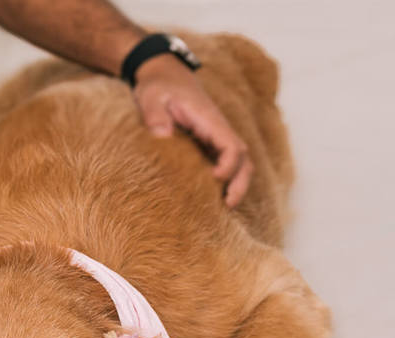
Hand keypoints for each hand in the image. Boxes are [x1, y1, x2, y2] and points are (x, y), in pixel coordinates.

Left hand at [132, 54, 252, 207]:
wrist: (163, 74)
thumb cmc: (158, 86)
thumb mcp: (151, 97)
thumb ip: (155, 115)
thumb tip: (162, 136)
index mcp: (209, 118)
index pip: (231, 144)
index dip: (228, 164)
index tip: (214, 178)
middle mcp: (217, 128)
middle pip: (243, 157)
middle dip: (240, 181)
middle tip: (228, 204)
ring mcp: (214, 135)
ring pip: (238, 161)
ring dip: (236, 182)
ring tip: (224, 206)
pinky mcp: (207, 141)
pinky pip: (223, 161)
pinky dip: (225, 178)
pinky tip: (212, 195)